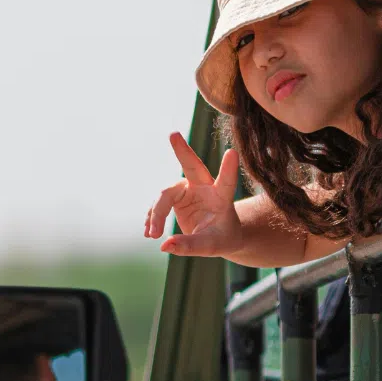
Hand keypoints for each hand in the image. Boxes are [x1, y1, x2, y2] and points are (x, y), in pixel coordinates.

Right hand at [143, 133, 242, 257]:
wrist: (219, 235)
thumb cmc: (222, 238)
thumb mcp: (211, 246)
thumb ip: (190, 246)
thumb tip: (164, 246)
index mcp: (222, 196)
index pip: (227, 181)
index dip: (229, 168)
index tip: (232, 152)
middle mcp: (204, 187)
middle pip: (191, 166)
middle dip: (182, 151)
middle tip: (173, 134)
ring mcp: (187, 190)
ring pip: (165, 194)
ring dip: (157, 214)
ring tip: (152, 235)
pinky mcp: (175, 197)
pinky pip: (158, 204)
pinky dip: (152, 218)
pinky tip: (148, 231)